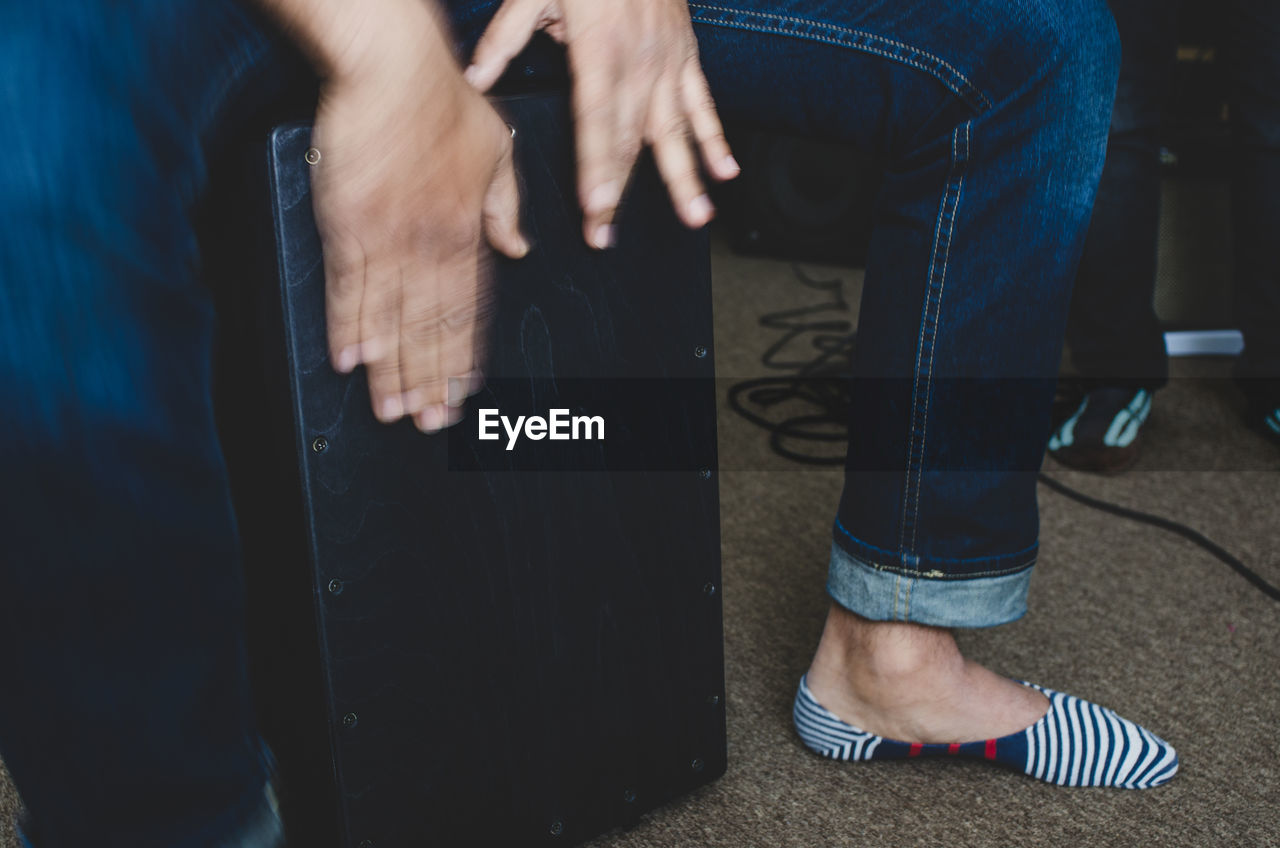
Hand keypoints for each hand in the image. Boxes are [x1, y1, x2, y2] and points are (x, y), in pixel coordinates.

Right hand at [307, 6, 528, 431]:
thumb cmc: (443, 100)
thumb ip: (507, 205)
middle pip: (432, 328)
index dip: (465, 357)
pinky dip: (348, 326)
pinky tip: (349, 360)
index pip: (470, 310)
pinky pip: (349, 288)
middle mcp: (432, 244)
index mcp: (469, 231)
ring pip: (392, 319)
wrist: (393, 68)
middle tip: (430, 424)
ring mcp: (388, 239)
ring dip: (392, 369)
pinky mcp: (346, 225)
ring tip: (392, 410)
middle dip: (432, 380)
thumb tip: (519, 247)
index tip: (465, 392)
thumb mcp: (497, 151)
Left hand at [464, 0, 738, 248]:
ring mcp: (668, 61)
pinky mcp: (686, 54)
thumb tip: (475, 78)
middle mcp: (639, 62)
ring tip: (695, 218)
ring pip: (675, 129)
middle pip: (629, 139)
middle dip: (618, 191)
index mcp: (599, 49)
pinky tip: (725, 172)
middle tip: (607, 235)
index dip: (597, 168)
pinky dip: (715, 138)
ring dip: (685, 177)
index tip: (596, 206)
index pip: (596, 121)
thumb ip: (506, 37)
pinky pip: (703, 103)